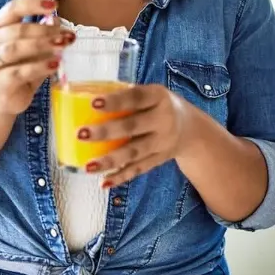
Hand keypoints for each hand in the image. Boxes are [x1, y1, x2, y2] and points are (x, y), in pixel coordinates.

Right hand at [0, 0, 73, 119]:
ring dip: (42, 45)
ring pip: (15, 49)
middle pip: (17, 30)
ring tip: (62, 46)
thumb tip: (58, 21)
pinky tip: (55, 64)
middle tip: (66, 34)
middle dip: (44, 30)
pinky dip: (40, 67)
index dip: (33, 4)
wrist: (4, 99)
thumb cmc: (19, 68)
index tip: (55, 5)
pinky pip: (20, 72)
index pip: (12, 9)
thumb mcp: (33, 49)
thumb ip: (43, 35)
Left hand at [77, 84, 201, 187]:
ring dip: (110, 160)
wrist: (193, 129)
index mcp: (159, 97)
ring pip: (134, 153)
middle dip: (105, 132)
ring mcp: (163, 142)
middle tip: (81, 134)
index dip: (115, 101)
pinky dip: (121, 176)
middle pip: (132, 127)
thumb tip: (85, 96)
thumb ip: (128, 95)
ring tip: (88, 166)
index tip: (93, 103)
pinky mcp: (159, 159)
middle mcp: (163, 119)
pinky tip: (104, 182)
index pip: (136, 97)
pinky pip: (138, 169)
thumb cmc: (160, 105)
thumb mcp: (152, 93)